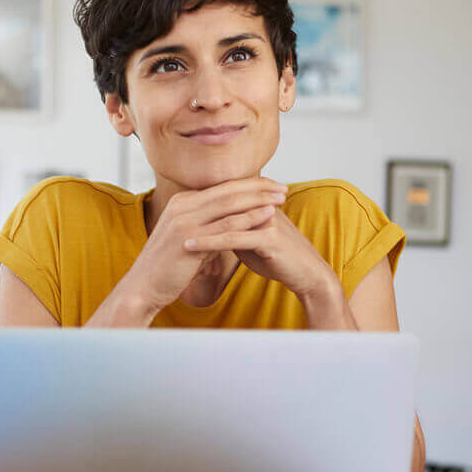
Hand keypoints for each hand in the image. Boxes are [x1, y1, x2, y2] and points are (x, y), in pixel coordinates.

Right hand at [121, 177, 289, 313]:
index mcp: (181, 201)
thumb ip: (204, 225)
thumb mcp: (186, 237)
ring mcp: (185, 220)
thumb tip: (226, 223)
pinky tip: (268, 215)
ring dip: (259, 199)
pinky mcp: (190, 238)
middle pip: (228, 190)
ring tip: (282, 198)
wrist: (143, 286)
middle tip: (282, 187)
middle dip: (258, 187)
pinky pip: (226, 225)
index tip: (270, 185)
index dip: (248, 185)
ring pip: (229, 203)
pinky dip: (250, 218)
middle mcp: (182, 205)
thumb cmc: (167, 266)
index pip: (221, 187)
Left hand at [182, 195, 335, 299]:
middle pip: (221, 202)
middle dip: (192, 210)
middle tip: (164, 217)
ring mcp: (266, 219)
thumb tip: (212, 227)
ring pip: (223, 219)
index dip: (199, 203)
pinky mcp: (268, 238)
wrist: (307, 274)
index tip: (172, 210)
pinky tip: (189, 246)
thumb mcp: (251, 241)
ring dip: (195, 225)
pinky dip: (208, 242)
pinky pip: (232, 238)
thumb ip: (233, 230)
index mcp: (257, 203)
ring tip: (170, 231)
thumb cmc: (279, 258)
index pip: (223, 196)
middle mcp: (261, 206)